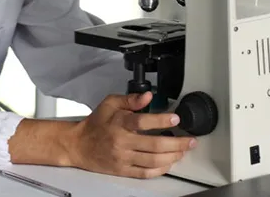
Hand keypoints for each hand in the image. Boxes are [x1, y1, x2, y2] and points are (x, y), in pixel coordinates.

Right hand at [69, 92, 196, 178]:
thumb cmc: (96, 122)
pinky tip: (169, 163)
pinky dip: (160, 170)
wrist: (79, 144)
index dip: (161, 120)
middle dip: (177, 143)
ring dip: (172, 156)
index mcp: (119, 123)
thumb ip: (130, 99)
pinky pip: (145, 173)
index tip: (175, 118)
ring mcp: (122, 158)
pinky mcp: (122, 170)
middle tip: (190, 140)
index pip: (142, 121)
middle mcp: (122, 141)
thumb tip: (148, 96)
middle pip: (154, 145)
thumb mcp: (110, 103)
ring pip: (153, 160)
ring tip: (183, 151)